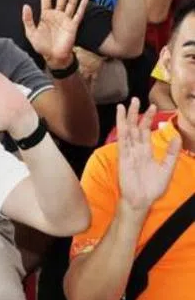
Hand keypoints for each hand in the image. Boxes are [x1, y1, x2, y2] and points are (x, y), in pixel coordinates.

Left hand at [22, 0, 89, 69]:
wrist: (53, 57)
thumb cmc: (42, 46)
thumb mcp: (31, 33)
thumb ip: (27, 20)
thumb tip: (25, 6)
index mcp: (45, 15)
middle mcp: (57, 15)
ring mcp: (66, 19)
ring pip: (70, 2)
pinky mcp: (73, 26)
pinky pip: (78, 14)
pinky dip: (82, 6)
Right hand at [115, 98, 180, 219]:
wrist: (142, 200)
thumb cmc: (152, 187)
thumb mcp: (167, 168)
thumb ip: (171, 153)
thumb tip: (177, 137)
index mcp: (146, 151)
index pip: (146, 131)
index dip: (148, 119)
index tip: (153, 107)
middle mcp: (136, 149)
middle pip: (135, 127)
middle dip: (136, 113)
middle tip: (136, 99)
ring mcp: (129, 152)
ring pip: (127, 131)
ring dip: (127, 118)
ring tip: (126, 105)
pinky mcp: (123, 157)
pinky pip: (123, 141)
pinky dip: (122, 129)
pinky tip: (121, 120)